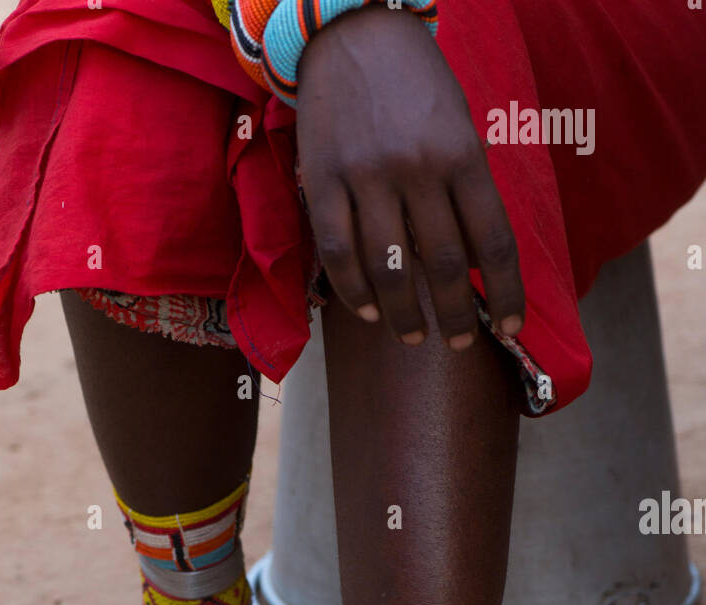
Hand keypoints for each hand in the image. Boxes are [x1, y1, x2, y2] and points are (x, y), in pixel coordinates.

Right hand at [296, 6, 523, 347]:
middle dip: (454, 315)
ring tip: (412, 337)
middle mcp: (417, 168)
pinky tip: (369, 312)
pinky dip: (354, 291)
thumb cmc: (415, 84)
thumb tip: (469, 262)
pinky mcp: (323, 181)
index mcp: (462, 154)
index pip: (493, 241)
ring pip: (389, 269)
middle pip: (442, 266)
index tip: (511, 327)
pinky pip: (338, 253)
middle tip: (457, 343)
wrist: (351, 31)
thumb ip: (466, 189)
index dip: (506, 292)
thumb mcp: (459, 125)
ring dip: (404, 315)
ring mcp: (367, 177)